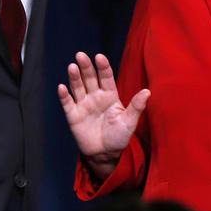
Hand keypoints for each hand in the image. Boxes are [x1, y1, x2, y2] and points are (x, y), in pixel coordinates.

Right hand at [57, 52, 149, 178]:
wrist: (105, 154)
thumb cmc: (119, 137)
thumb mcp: (129, 122)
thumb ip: (136, 106)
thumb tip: (148, 91)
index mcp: (110, 96)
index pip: (106, 77)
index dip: (103, 67)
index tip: (99, 57)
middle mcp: (95, 97)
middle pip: (90, 78)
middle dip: (86, 67)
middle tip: (81, 55)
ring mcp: (83, 105)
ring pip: (78, 87)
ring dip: (74, 77)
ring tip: (72, 67)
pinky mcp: (73, 116)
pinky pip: (68, 103)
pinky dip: (64, 96)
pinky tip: (62, 87)